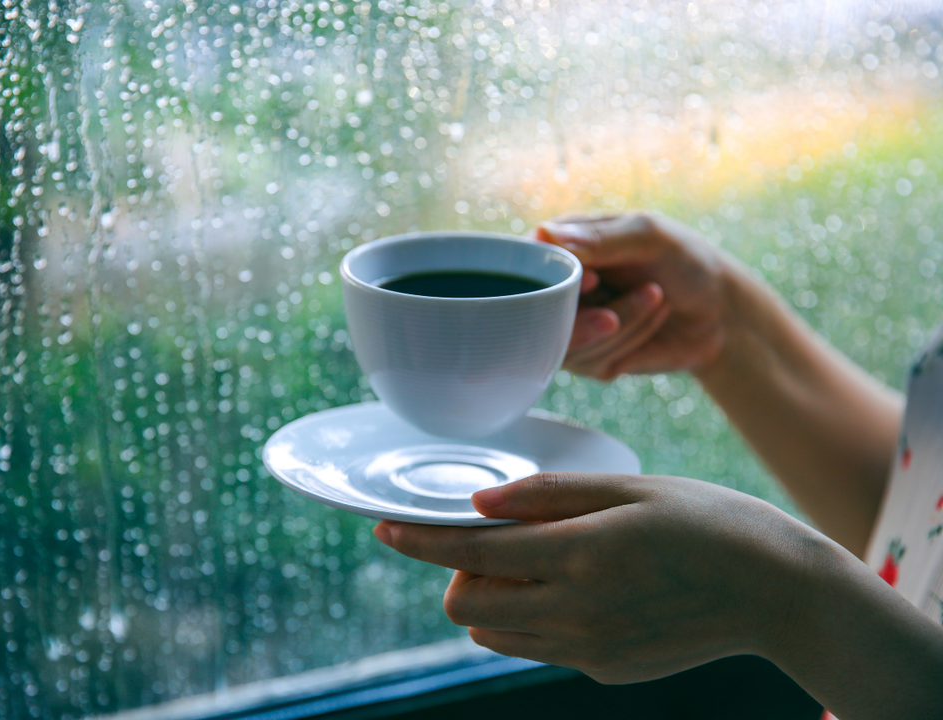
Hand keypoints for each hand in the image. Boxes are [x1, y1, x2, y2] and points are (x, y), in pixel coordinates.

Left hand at [373, 472, 814, 683]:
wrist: (777, 592)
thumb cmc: (708, 521)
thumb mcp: (631, 487)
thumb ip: (548, 496)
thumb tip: (479, 504)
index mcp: (580, 555)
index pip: (468, 554)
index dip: (417, 540)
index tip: (384, 526)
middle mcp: (576, 613)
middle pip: (464, 604)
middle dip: (456, 570)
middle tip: (493, 537)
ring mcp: (589, 650)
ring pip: (492, 633)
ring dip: (488, 596)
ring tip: (535, 560)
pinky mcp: (604, 670)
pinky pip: (536, 646)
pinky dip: (528, 617)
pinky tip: (576, 586)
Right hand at [537, 213, 734, 379]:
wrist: (720, 309)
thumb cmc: (684, 260)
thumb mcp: (647, 236)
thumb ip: (598, 239)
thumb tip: (542, 234)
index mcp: (560, 248)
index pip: (527, 268)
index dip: (550, 282)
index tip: (593, 281)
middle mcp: (556, 290)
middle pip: (537, 316)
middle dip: (586, 317)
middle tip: (617, 311)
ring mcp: (569, 327)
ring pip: (567, 344)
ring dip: (621, 326)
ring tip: (657, 298)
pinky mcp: (590, 358)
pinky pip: (592, 364)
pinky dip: (628, 344)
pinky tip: (653, 320)